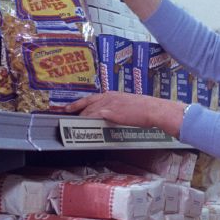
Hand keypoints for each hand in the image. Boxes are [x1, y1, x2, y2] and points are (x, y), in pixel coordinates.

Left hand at [63, 92, 184, 135]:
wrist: (153, 110)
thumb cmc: (147, 110)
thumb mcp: (132, 105)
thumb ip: (121, 108)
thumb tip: (119, 115)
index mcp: (113, 94)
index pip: (92, 98)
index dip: (79, 103)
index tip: (70, 106)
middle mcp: (108, 97)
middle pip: (87, 104)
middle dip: (76, 110)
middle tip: (66, 114)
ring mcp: (108, 104)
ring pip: (88, 110)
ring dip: (79, 117)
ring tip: (69, 123)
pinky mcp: (110, 112)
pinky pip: (93, 117)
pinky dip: (85, 120)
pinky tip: (79, 125)